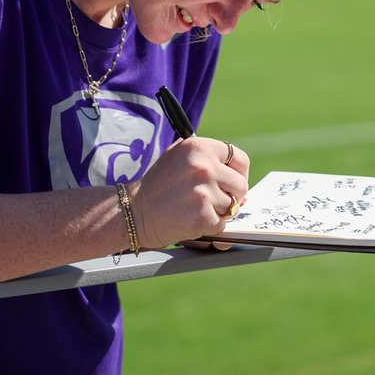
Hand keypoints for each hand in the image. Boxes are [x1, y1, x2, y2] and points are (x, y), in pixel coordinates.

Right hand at [129, 137, 248, 249]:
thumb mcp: (178, 156)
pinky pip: (222, 225)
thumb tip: (238, 173)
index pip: (240, 159)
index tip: (233, 182)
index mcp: (199, 147)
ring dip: (219, 212)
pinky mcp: (202, 216)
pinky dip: (211, 227)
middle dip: (232, 196)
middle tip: (214, 200)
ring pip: (233, 207)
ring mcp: (204, 192)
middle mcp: (204, 166)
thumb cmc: (157, 186)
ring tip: (195, 209)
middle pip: (241, 185)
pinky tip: (192, 221)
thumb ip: (206, 157)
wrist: (133, 212)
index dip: (240, 173)